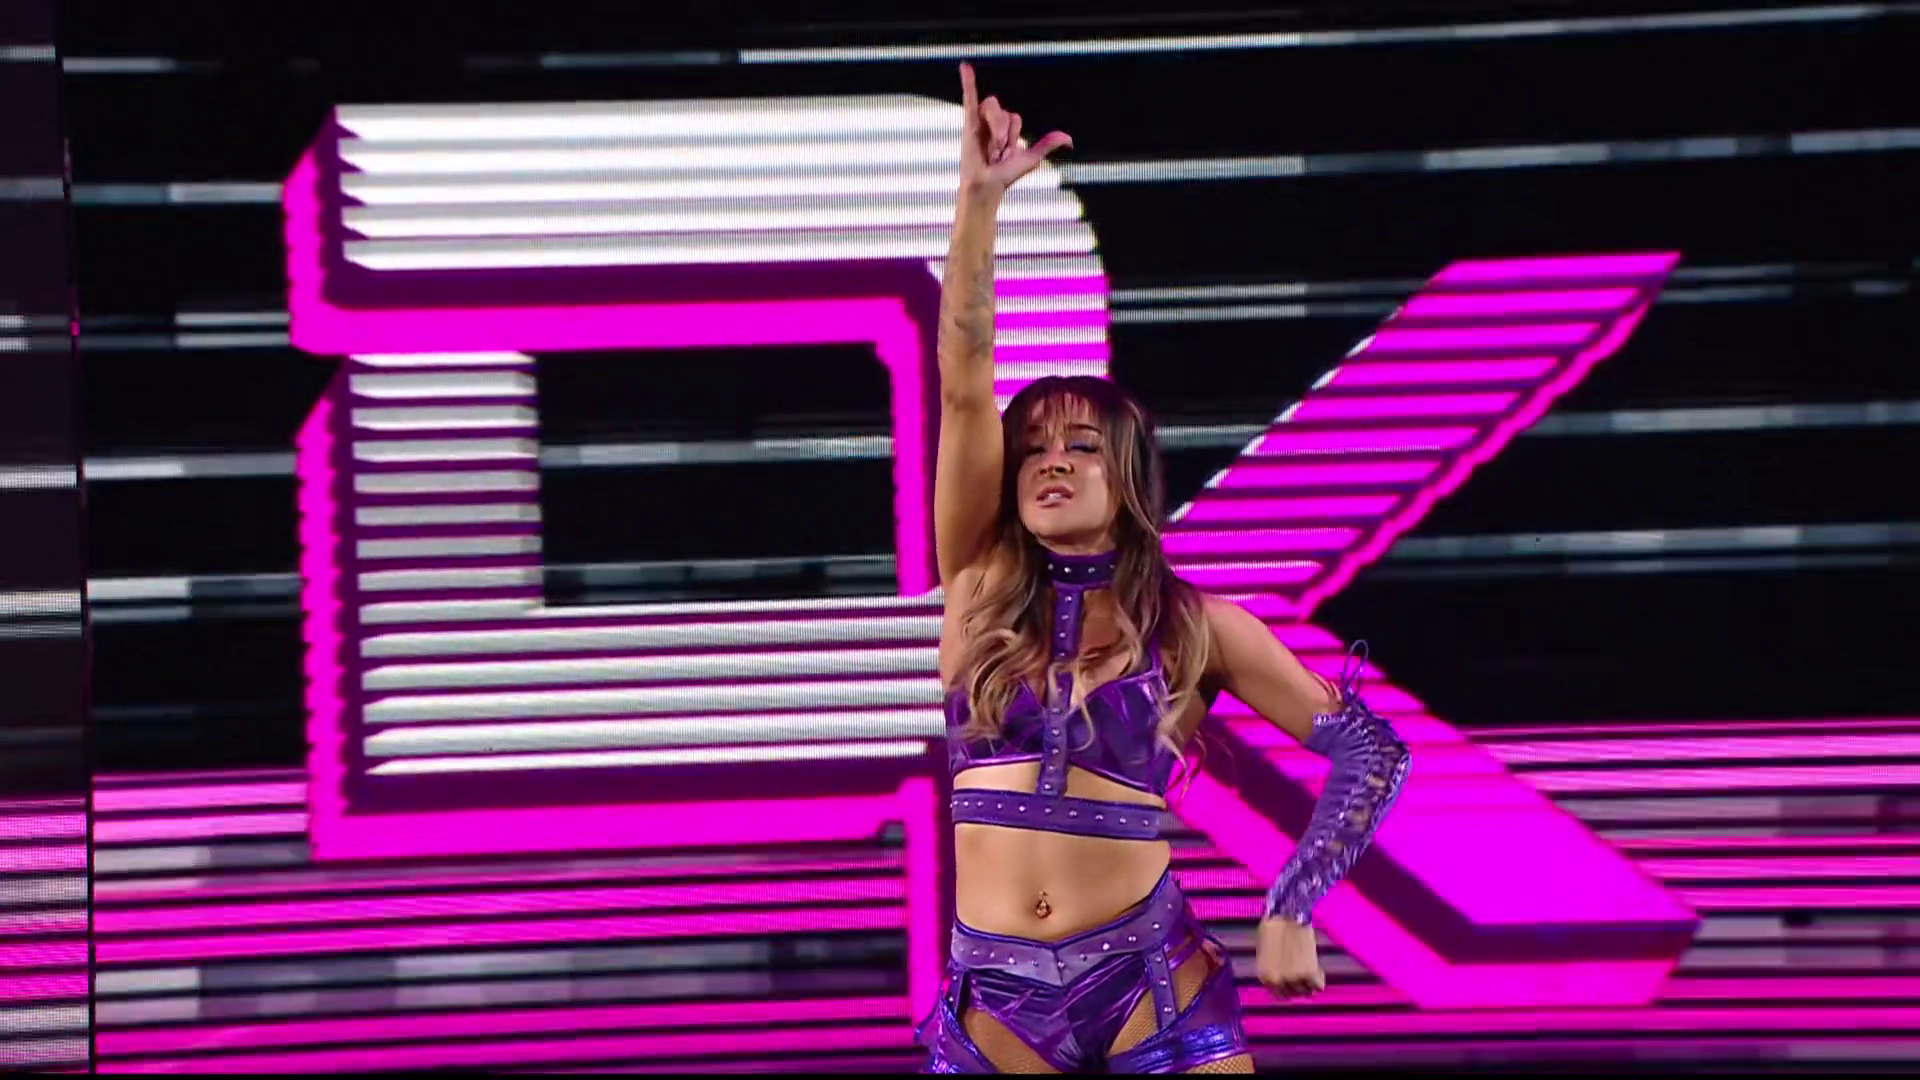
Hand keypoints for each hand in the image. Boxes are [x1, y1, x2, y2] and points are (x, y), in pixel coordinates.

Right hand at [957, 62, 1072, 198]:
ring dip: (995, 127)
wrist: (987, 186)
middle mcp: (992, 123)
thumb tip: (1069, 140)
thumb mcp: (1030, 158)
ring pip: (991, 107)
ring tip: (991, 149)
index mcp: (1006, 128)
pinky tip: (965, 66)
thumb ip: (1047, 144)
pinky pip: (969, 97)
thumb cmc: (1005, 176)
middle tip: (999, 151)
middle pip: (1003, 110)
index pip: (1015, 117)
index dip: (1014, 134)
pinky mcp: (967, 124)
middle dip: (1004, 129)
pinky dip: (967, 81)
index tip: (1008, 153)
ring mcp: (979, 122)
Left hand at [1254, 916, 1325, 1000]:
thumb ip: (1270, 966)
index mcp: (1265, 977)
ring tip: (1312, 969)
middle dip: (1300, 986)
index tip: (1295, 981)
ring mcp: (1293, 978)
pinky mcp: (1309, 973)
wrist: (1288, 915)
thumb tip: (1280, 975)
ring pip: (1307, 992)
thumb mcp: (1265, 952)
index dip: (1289, 987)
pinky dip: (1320, 979)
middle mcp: (1277, 981)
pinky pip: (1319, 985)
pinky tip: (1318, 967)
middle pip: (1294, 994)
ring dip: (1310, 983)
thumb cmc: (1274, 927)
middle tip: (1305, 975)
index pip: (1280, 994)